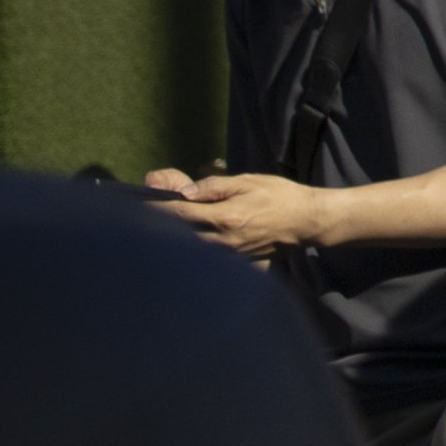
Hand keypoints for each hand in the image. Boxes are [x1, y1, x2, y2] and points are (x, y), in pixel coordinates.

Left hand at [156, 168, 330, 257]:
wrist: (306, 222)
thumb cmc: (279, 196)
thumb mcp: (249, 182)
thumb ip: (215, 187)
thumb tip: (184, 192)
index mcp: (224, 217)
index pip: (179, 215)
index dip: (156, 209)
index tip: (140, 205)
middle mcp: (221, 241)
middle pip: (178, 237)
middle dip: (160, 227)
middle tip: (146, 218)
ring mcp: (227, 256)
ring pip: (189, 250)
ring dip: (174, 241)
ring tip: (161, 231)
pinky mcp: (233, 263)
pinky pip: (205, 258)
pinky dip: (192, 250)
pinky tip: (188, 243)